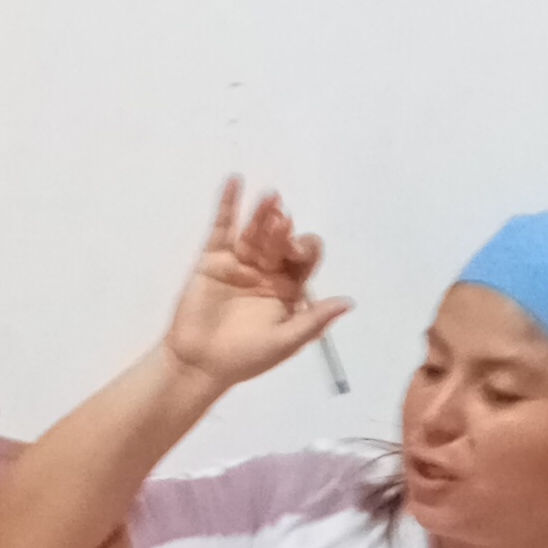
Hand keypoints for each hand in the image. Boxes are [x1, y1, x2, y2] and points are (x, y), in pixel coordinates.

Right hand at [159, 182, 351, 394]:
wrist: (199, 365)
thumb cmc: (244, 358)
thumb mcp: (285, 342)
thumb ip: (314, 321)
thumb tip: (349, 301)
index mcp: (289, 287)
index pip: (304, 257)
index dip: (304, 248)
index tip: (296, 252)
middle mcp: (267, 270)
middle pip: (279, 240)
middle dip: (283, 231)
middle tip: (282, 223)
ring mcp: (240, 262)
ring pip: (254, 231)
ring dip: (263, 213)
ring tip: (271, 197)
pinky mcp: (213, 259)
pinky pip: (222, 228)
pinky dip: (228, 205)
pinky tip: (235, 182)